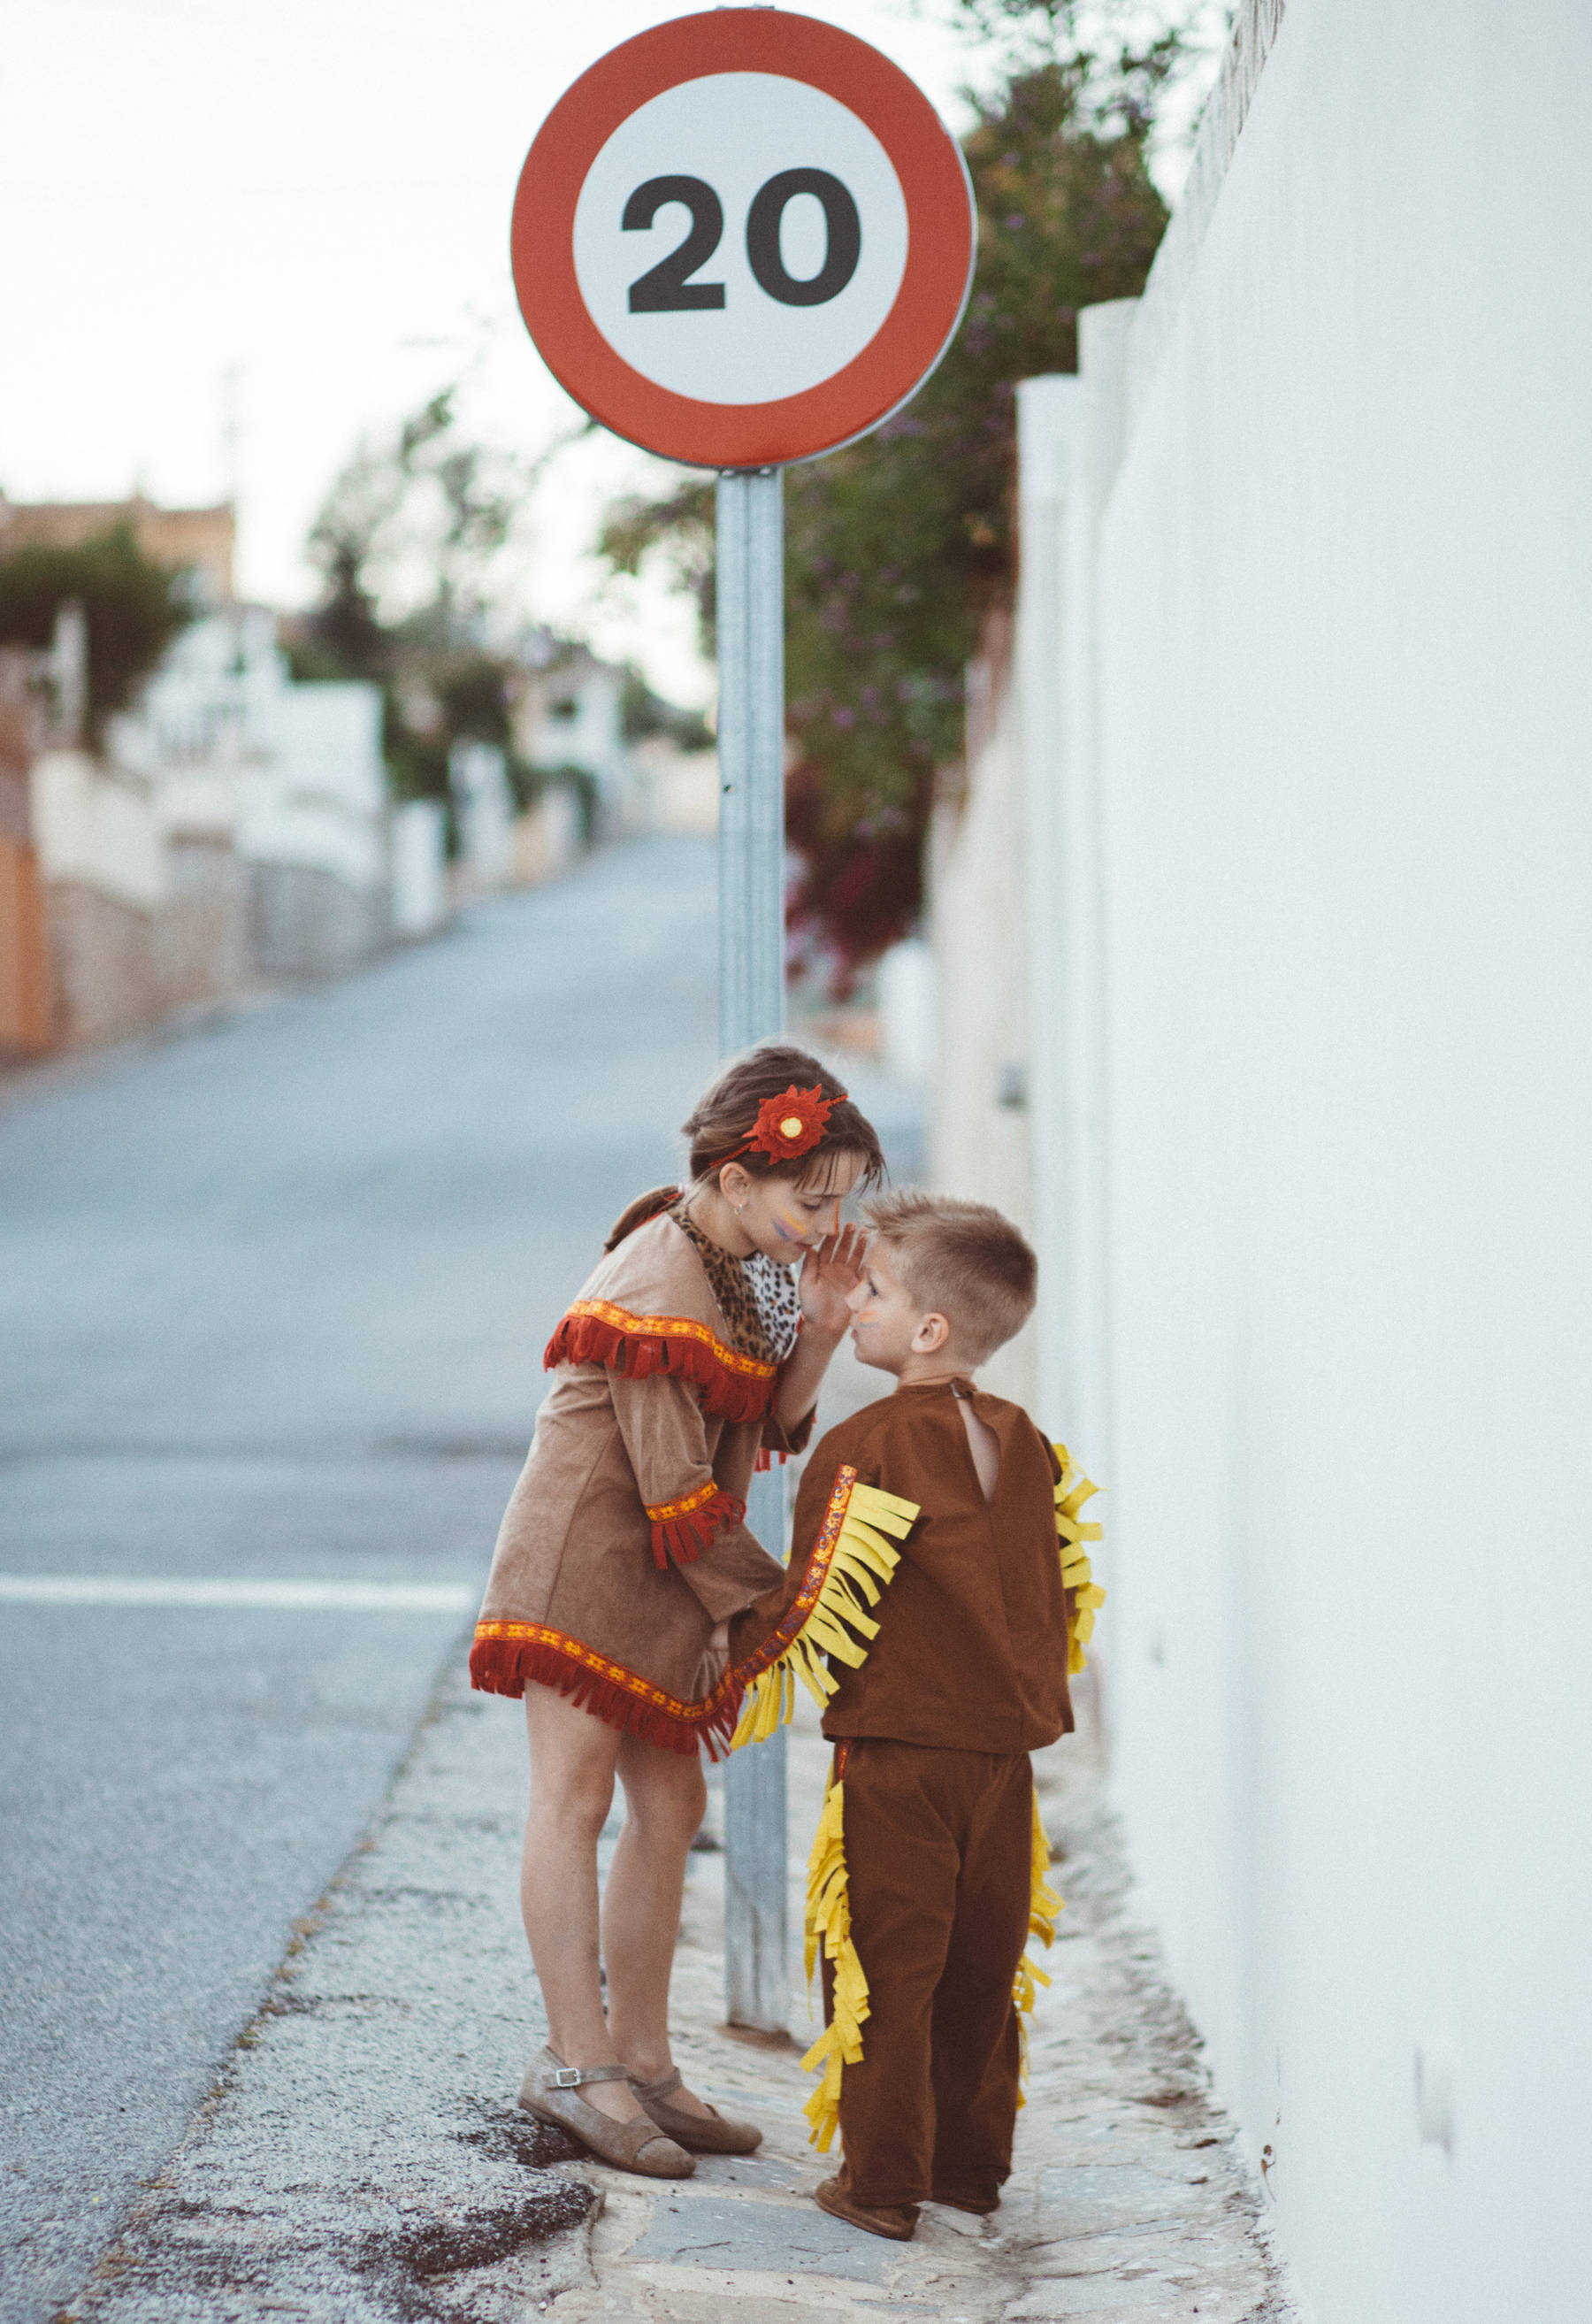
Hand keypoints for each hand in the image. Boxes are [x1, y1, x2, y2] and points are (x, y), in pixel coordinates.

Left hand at [798, 1222, 867, 1339]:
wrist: (825, 1327)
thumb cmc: (812, 1307)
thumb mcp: (806, 1285)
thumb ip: (809, 1266)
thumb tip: (810, 1248)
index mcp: (821, 1268)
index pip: (826, 1248)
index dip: (831, 1237)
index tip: (835, 1226)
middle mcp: (835, 1270)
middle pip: (842, 1249)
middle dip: (848, 1236)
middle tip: (852, 1225)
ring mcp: (847, 1277)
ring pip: (855, 1256)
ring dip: (859, 1244)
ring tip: (865, 1231)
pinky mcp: (857, 1285)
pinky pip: (864, 1270)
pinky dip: (869, 1259)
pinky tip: (873, 1249)